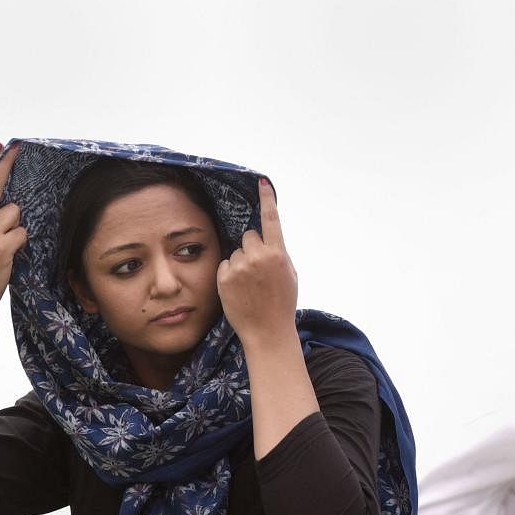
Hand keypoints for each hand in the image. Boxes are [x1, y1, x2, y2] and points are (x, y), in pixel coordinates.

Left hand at [217, 178, 297, 343]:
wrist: (268, 331)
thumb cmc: (282, 303)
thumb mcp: (289, 275)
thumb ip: (278, 254)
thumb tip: (266, 239)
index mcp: (278, 254)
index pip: (271, 219)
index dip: (266, 199)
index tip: (261, 182)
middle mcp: (258, 257)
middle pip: (248, 236)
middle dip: (252, 247)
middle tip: (258, 270)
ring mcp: (239, 267)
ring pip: (236, 252)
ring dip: (241, 263)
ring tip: (250, 285)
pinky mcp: (224, 277)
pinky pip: (225, 265)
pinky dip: (229, 274)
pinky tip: (239, 290)